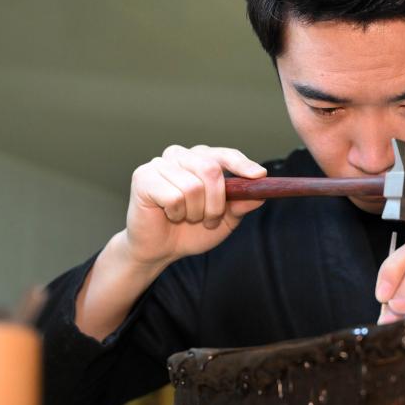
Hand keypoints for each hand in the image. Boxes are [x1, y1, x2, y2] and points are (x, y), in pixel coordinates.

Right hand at [124, 145, 266, 266]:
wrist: (159, 249)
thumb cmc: (190, 230)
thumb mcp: (224, 220)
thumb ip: (241, 205)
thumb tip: (262, 193)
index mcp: (199, 159)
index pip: (224, 154)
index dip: (242, 164)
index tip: (258, 176)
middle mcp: (180, 155)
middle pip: (210, 169)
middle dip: (216, 202)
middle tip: (210, 219)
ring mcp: (160, 164)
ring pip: (193, 186)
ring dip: (195, 212)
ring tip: (186, 218)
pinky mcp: (143, 177)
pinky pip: (173, 197)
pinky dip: (176, 213)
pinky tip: (169, 215)